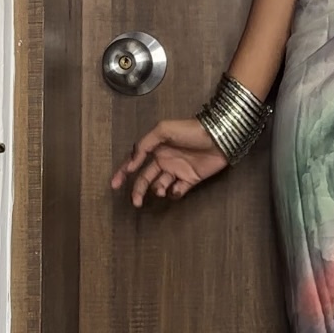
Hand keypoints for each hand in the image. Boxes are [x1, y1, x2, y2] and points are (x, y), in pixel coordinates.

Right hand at [110, 117, 227, 206]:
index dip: (124, 173)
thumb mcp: (163, 130)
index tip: (114, 185)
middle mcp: (165, 160)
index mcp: (156, 149)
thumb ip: (145, 145)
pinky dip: (174, 193)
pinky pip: (178, 191)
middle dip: (138, 190)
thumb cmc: (190, 130)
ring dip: (157, 190)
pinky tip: (175, 188)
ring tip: (161, 190)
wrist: (218, 137)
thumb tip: (131, 163)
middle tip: (136, 202)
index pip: (135, 162)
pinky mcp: (191, 179)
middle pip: (146, 178)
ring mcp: (178, 171)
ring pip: (160, 186)